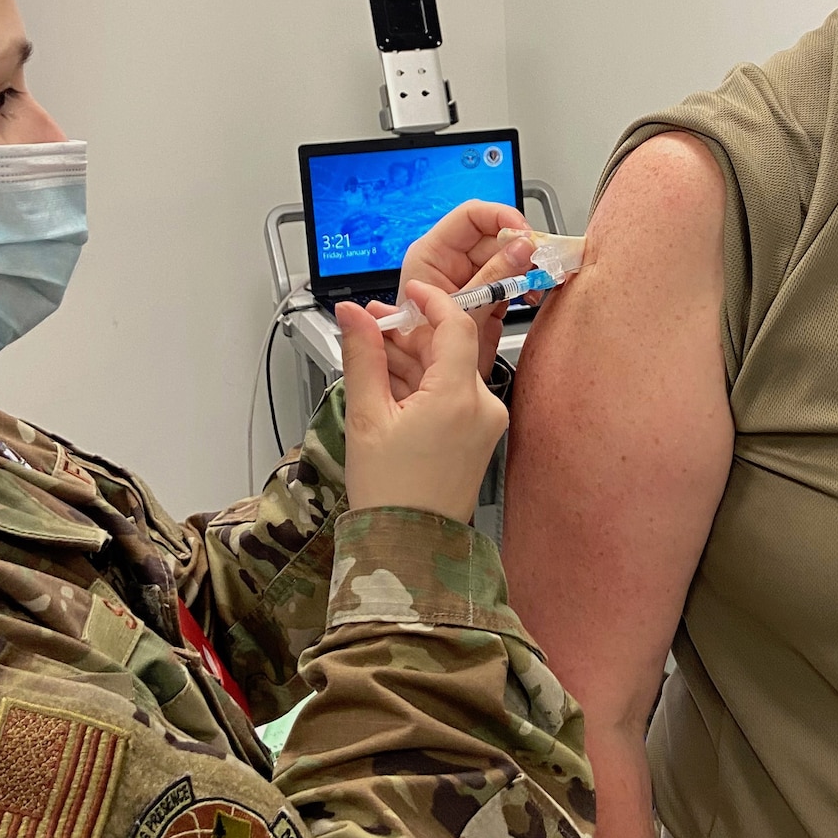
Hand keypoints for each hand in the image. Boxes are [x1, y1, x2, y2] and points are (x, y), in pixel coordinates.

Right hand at [338, 281, 509, 520]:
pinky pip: (452, 395)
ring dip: (413, 360)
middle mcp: (483, 406)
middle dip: (410, 334)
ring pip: (448, 371)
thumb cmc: (389, 491)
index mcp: (460, 397)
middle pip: (449, 349)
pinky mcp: (478, 436)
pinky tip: (391, 385)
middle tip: (371, 326)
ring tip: (372, 356)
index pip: (456, 325)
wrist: (409, 545)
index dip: (430, 301)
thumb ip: (363, 357)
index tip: (406, 292)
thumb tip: (353, 313)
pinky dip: (424, 385)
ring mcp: (484, 422)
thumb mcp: (366, 417)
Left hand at [388, 199, 532, 390]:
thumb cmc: (422, 359)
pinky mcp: (484, 300)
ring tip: (537, 282)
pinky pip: (510, 281)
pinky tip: (532, 295)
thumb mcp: (463, 314)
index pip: (470, 217)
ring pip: (506, 258)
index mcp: (431, 256)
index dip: (500, 218)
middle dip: (521, 246)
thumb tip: (521, 248)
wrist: (426, 398)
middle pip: (493, 236)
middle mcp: (449, 264)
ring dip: (527, 267)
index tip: (526, 234)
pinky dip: (526, 285)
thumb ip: (492, 279)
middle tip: (541, 262)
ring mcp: (468, 281)